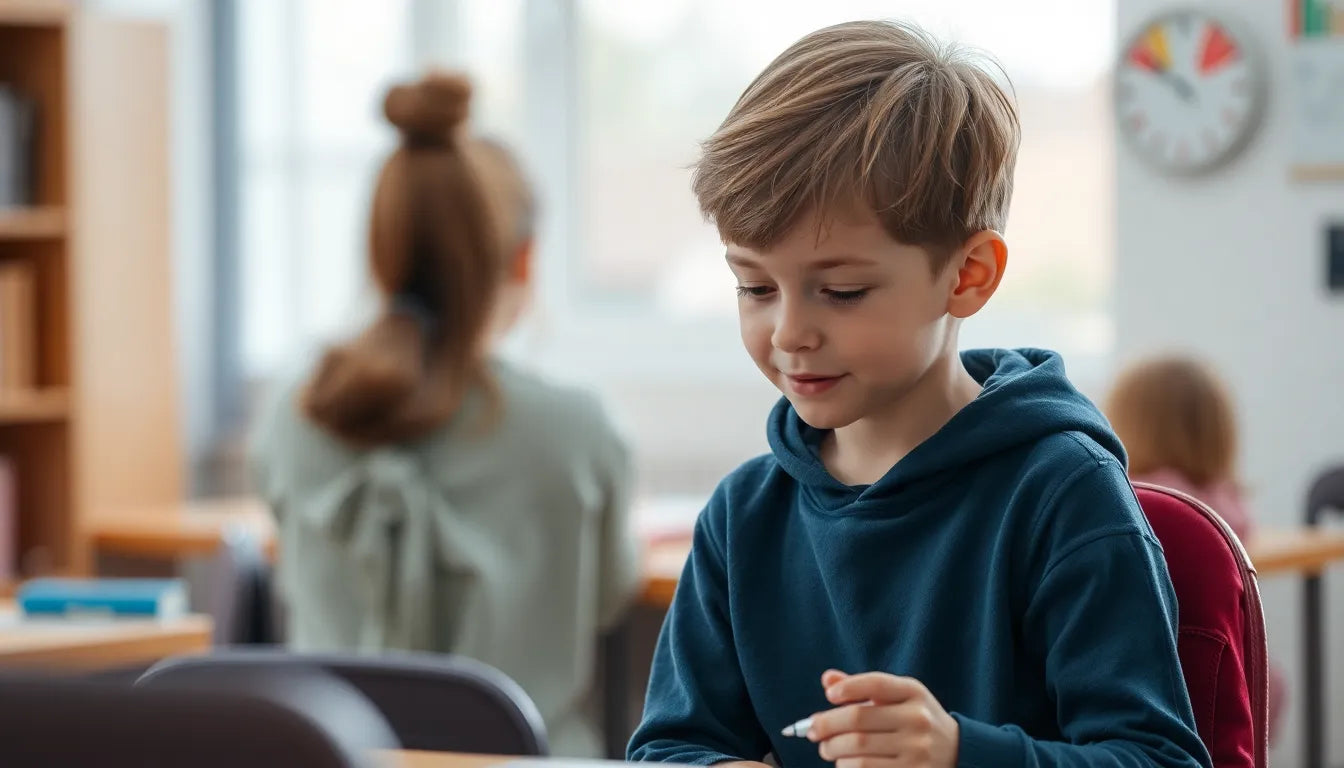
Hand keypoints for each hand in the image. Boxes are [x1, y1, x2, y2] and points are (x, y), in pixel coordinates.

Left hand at [807, 670, 958, 767]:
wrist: (957, 752)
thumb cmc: (915, 720)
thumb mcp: (898, 697)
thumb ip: (863, 688)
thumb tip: (828, 680)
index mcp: (913, 692)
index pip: (875, 683)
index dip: (847, 688)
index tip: (828, 696)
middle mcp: (917, 719)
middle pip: (858, 719)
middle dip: (826, 726)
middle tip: (813, 731)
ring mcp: (917, 749)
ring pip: (858, 749)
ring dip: (833, 750)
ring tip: (827, 749)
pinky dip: (846, 767)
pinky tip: (844, 764)